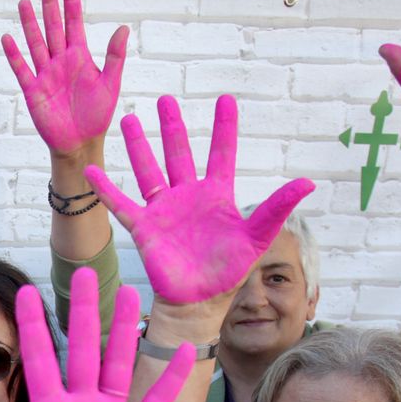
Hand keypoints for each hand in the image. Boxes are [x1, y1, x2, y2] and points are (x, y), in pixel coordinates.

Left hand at [0, 269, 193, 401]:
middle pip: (83, 349)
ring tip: (128, 293)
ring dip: (124, 331)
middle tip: (84, 273)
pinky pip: (157, 400)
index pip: (39, 360)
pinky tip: (185, 350)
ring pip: (118, 364)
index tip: (23, 291)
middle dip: (83, 313)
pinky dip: (171, 378)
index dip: (32, 327)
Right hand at [3, 0, 127, 158]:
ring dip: (30, 23)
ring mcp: (45, 74)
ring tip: (24, 2)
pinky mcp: (33, 90)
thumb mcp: (110, 84)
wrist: (81, 143)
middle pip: (53, 26)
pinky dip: (14, 55)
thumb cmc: (97, 115)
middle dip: (49, 4)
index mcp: (80, 57)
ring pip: (36, 43)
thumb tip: (123, 28)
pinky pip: (22, 69)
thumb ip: (115, 56)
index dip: (71, 1)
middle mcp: (61, 61)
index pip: (75, 22)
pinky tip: (8, 38)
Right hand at [85, 95, 313, 304]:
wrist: (198, 302)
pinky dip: (106, 190)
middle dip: (172, 127)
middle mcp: (188, 197)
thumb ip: (277, 208)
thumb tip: (308, 182)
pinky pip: (122, 204)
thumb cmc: (229, 273)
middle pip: (179, 153)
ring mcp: (164, 210)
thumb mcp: (257, 238)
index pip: (222, 154)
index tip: (225, 99)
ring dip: (138, 146)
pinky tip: (92, 173)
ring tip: (128, 118)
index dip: (224, 127)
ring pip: (149, 170)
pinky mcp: (144, 227)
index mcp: (217, 196)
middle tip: (166, 99)